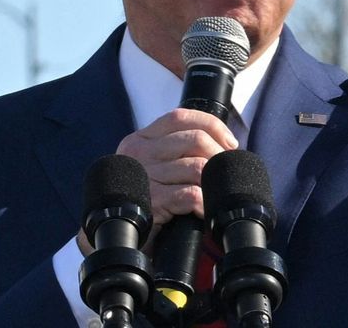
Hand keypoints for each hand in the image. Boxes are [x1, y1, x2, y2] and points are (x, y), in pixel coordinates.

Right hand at [114, 108, 238, 232]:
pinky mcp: (153, 201)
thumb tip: (223, 144)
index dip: (212, 125)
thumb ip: (177, 149)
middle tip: (224, 173)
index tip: (229, 143)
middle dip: (219, 156)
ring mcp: (145, 176)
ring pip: (198, 167)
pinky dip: (206, 203)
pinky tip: (205, 211)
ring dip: (214, 182)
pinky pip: (192, 194)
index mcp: (141, 139)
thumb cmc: (146, 199)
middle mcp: (139, 152)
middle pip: (195, 139)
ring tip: (215, 193)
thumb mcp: (155, 166)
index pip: (180, 117)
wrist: (118, 231)